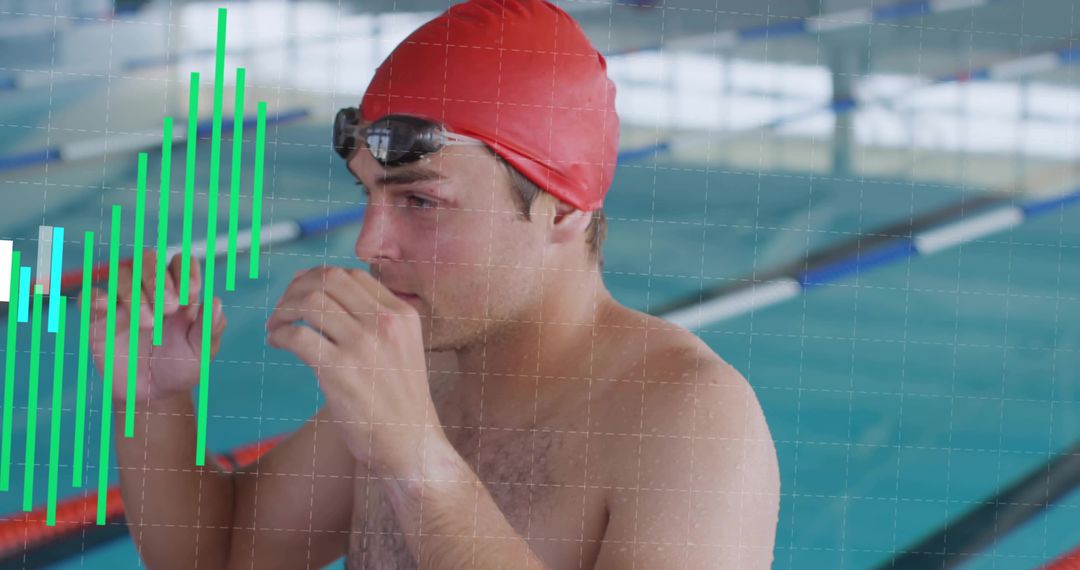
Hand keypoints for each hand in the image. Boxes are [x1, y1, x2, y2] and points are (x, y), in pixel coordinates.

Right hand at [81, 251, 226, 403]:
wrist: (153, 395)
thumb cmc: (180, 367)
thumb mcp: (201, 351)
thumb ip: (210, 328)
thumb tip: (216, 301)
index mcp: (179, 292)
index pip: (181, 262)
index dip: (186, 272)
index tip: (190, 296)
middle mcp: (150, 291)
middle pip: (148, 259)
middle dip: (158, 278)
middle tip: (170, 308)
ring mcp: (123, 302)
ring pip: (121, 273)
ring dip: (135, 294)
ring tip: (149, 324)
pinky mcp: (99, 319)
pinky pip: (89, 295)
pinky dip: (96, 297)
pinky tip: (109, 310)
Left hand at [265, 266, 441, 474]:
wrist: (412, 445)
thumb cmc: (399, 401)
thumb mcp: (402, 348)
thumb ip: (373, 320)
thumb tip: (319, 290)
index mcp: (402, 314)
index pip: (352, 274)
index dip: (318, 276)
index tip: (301, 292)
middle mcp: (386, 323)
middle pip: (328, 279)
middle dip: (296, 288)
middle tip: (282, 309)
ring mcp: (364, 346)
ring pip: (310, 302)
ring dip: (283, 310)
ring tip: (275, 326)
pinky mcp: (340, 372)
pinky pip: (297, 336)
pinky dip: (279, 335)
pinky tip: (276, 344)